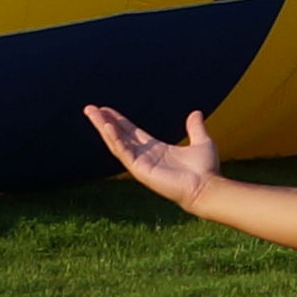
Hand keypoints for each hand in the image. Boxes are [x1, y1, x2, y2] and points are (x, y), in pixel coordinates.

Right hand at [85, 102, 221, 211]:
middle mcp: (145, 156)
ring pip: (117, 142)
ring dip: (104, 128)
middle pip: (120, 135)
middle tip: (90, 109)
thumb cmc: (205, 170)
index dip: (119, 121)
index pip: (132, 132)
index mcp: (156, 149)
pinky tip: (107, 127)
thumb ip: (195, 128)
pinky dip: (115, 139)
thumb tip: (195, 113)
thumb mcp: (201, 142)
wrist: (206, 187)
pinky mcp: (140, 170)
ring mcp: (141, 163)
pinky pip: (124, 152)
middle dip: (105, 122)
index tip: (106, 109)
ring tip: (93, 113)